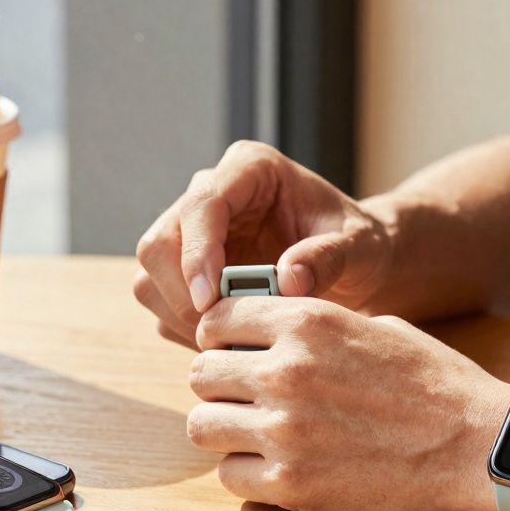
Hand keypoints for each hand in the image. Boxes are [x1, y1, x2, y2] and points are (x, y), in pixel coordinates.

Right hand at [133, 140, 392, 347]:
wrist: (352, 263)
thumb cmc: (356, 244)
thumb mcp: (358, 247)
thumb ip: (329, 258)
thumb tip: (288, 279)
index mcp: (249, 170)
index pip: (202, 205)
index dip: (198, 254)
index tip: (211, 301)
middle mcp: (210, 195)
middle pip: (160, 244)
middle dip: (184, 295)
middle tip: (221, 334)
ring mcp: (190, 234)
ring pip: (151, 278)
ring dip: (181, 318)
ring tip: (232, 341)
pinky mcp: (184, 271)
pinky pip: (162, 305)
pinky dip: (187, 331)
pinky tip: (229, 341)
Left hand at [187, 296, 509, 510]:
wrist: (483, 450)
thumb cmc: (440, 388)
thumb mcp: (376, 328)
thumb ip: (315, 328)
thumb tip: (268, 337)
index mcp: (307, 323)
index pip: (215, 320)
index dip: (220, 339)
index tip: (233, 353)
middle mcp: (286, 372)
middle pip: (200, 374)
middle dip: (221, 387)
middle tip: (248, 401)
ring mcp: (285, 431)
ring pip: (202, 426)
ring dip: (226, 431)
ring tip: (258, 436)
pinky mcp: (292, 486)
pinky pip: (229, 477)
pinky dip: (247, 474)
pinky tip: (278, 469)